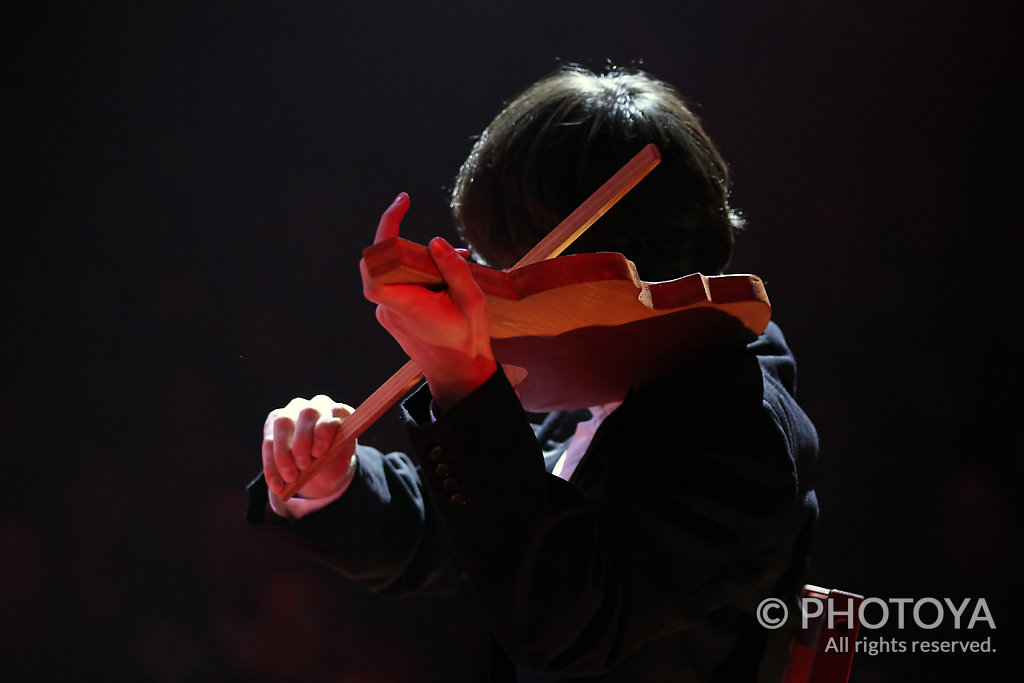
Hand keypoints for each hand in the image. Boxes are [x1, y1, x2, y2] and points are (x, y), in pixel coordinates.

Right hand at [262, 395, 354, 499]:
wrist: (322, 469)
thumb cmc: (335, 460)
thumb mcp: (342, 460)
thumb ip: (337, 453)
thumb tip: (323, 456)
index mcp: (338, 411)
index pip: (331, 412)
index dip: (323, 431)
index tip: (319, 452)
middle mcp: (316, 405)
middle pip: (306, 414)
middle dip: (302, 442)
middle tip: (303, 466)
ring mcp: (293, 411)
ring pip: (282, 423)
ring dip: (283, 453)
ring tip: (290, 478)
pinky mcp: (273, 424)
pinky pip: (268, 441)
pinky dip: (271, 466)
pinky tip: (276, 484)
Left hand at [361, 193, 496, 411]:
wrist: (459, 376)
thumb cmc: (468, 340)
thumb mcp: (473, 302)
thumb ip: (455, 270)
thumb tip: (435, 242)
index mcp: (408, 306)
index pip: (376, 268)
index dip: (383, 232)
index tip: (402, 206)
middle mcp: (389, 310)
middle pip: (380, 262)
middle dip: (405, 242)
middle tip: (442, 243)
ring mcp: (387, 315)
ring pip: (391, 273)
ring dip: (417, 260)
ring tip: (458, 261)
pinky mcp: (391, 317)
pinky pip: (396, 286)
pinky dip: (416, 274)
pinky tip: (446, 279)